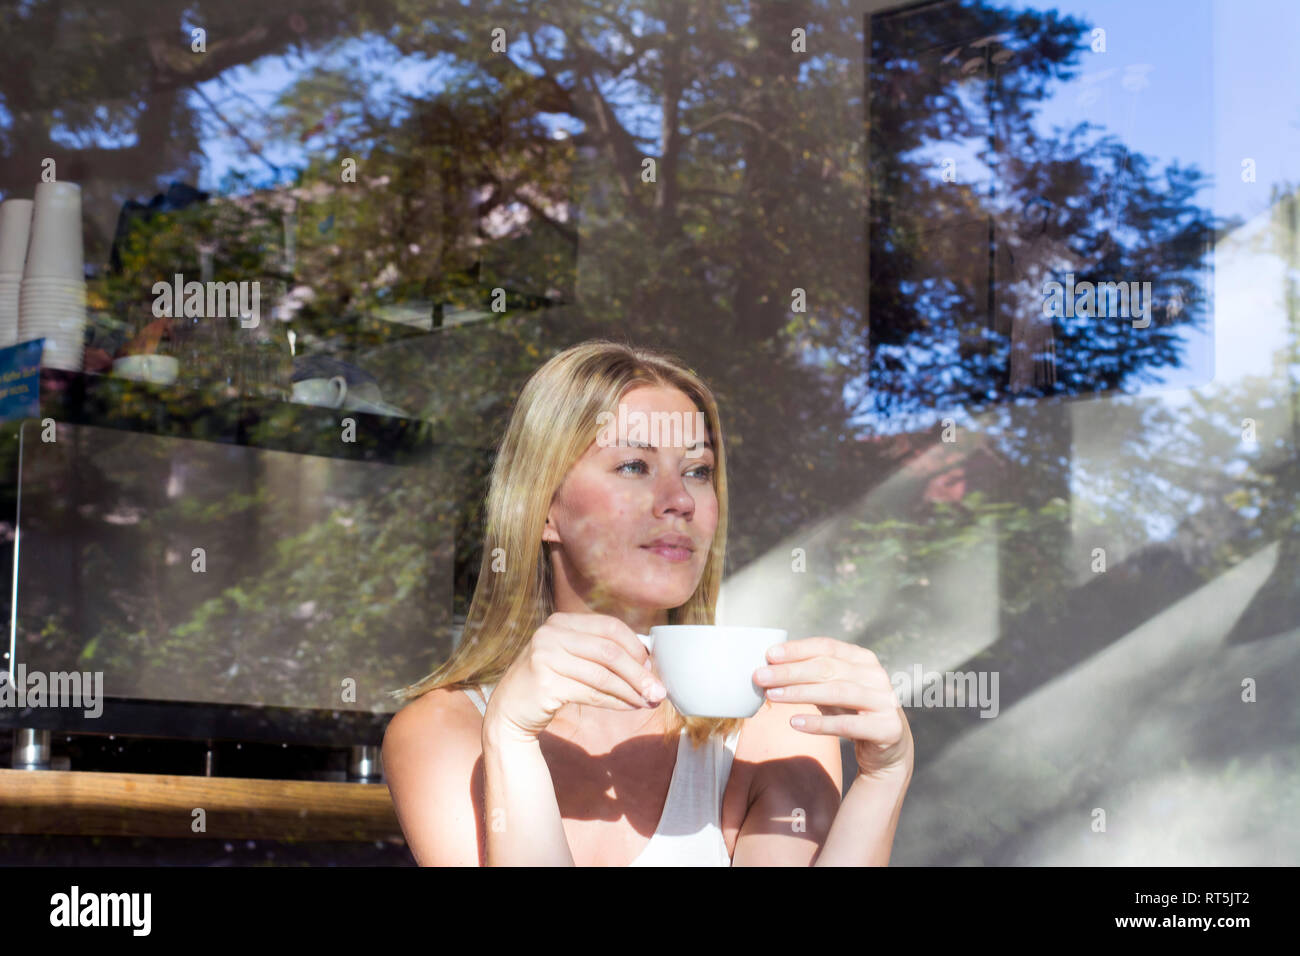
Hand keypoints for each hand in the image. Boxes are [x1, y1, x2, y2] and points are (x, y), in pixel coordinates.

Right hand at [483, 612, 665, 744]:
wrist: (509, 710)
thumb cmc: (549, 683)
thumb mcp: (571, 657)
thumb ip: (600, 652)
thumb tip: (648, 662)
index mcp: (561, 621)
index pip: (609, 627)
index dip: (636, 646)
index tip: (653, 666)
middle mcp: (551, 634)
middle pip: (609, 651)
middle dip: (639, 673)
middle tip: (659, 690)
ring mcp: (545, 657)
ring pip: (602, 675)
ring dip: (631, 691)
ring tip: (648, 702)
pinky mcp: (545, 683)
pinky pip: (591, 693)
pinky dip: (615, 702)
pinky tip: (629, 707)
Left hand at [753, 637, 913, 780]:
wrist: (888, 751)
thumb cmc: (852, 713)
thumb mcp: (832, 690)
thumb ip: (810, 677)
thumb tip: (769, 667)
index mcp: (862, 659)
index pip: (826, 647)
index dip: (797, 649)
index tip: (768, 655)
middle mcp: (876, 675)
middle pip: (828, 668)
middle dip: (791, 672)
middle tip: (760, 676)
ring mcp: (884, 701)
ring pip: (837, 692)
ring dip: (801, 693)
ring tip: (773, 696)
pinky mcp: (886, 728)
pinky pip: (847, 724)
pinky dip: (819, 723)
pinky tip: (795, 722)